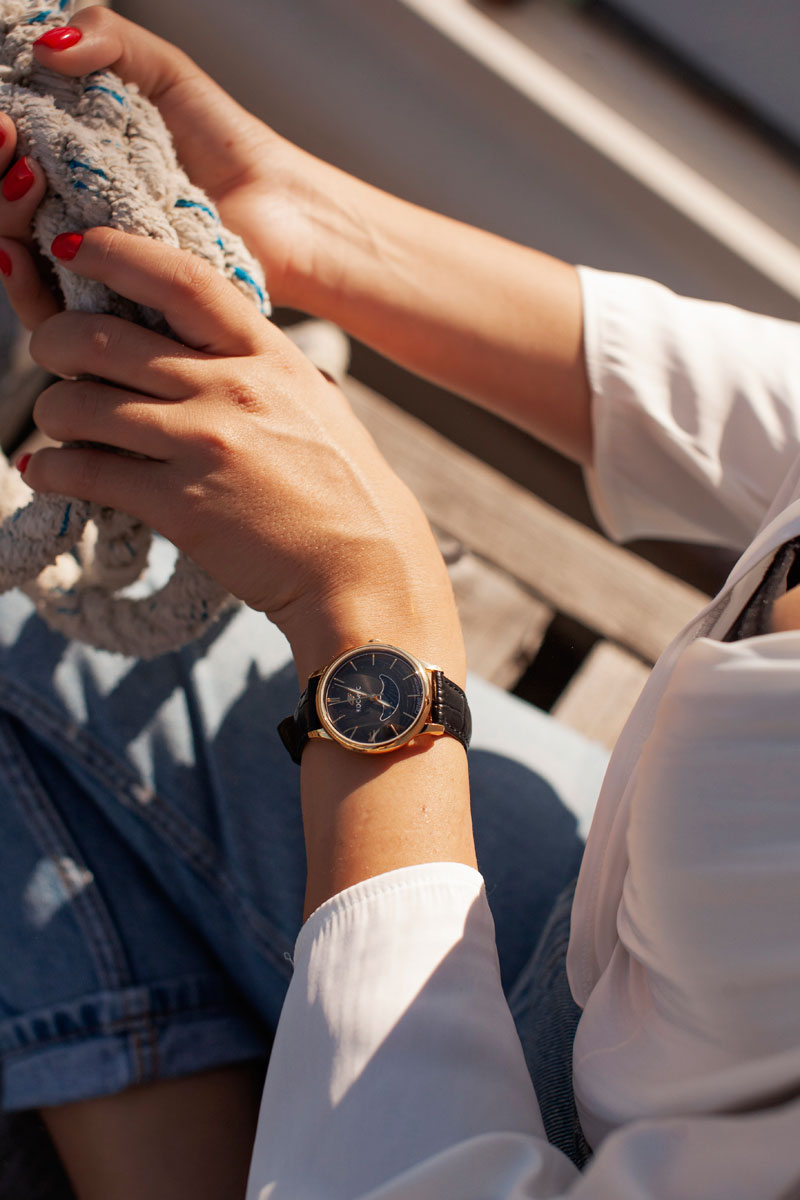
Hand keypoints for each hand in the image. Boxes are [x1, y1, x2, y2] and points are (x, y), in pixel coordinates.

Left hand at [6, 227, 462, 678]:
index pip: (180, 280)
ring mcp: (204, 445)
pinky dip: (53, 469)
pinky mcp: (181, 505)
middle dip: (53, 339)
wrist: (367, 571)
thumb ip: (270, 373)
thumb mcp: (319, 408)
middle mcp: (231, 389)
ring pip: (79, 404)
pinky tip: (50, 472)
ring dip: (52, 412)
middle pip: (103, 338)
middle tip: (48, 353)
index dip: (114, 251)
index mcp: (269, 356)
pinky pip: (86, 471)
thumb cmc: (348, 494)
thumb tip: (234, 353)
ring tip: (58, 428)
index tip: (72, 244)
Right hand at [15, 6, 328, 306]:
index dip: (0, 134)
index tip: (4, 113)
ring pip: (12, 253)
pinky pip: (48, 308)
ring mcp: (86, 263)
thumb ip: (108, 40)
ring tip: (26, 179)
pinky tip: (19, 251)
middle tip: (8, 135)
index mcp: (72, 157)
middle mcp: (68, 211)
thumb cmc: (224, 143)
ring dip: (3, 214)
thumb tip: (45, 45)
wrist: (276, 208)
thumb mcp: (163, 73)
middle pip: (3, 203)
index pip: (11, 153)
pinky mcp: (107, 308)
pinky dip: (23, 282)